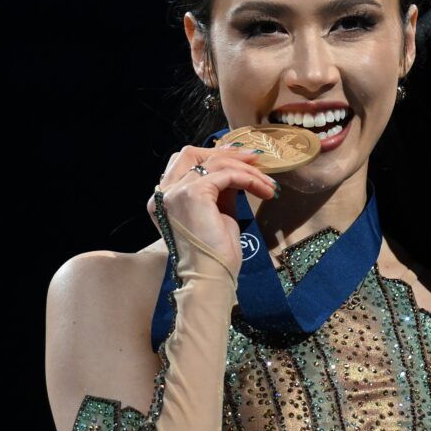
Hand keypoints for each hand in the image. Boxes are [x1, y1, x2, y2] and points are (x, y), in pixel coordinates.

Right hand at [149, 143, 279, 272]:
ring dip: (246, 169)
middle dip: (225, 152)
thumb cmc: (214, 254)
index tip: (242, 160)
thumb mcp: (216, 213)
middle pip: (191, 153)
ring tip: (267, 183)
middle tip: (255, 160)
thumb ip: (220, 190)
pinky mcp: (192, 194)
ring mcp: (175, 192)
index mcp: (164, 198)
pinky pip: (226, 174)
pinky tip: (264, 190)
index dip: (213, 155)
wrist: (210, 277)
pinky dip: (249, 179)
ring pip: (214, 162)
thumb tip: (238, 171)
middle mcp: (163, 193)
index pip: (184, 162)